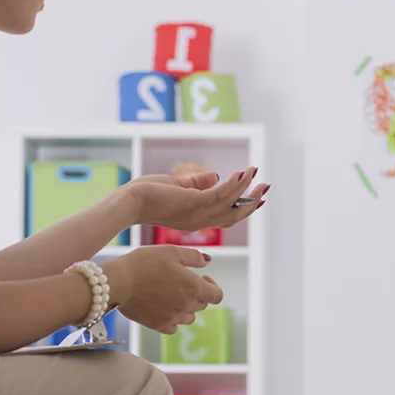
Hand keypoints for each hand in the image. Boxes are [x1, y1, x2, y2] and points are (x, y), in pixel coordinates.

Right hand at [104, 246, 223, 334]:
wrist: (118, 282)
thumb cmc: (144, 263)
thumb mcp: (171, 251)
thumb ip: (193, 256)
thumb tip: (207, 261)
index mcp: (194, 287)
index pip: (217, 296)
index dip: (213, 286)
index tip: (202, 278)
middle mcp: (187, 305)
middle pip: (202, 305)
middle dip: (197, 294)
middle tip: (180, 282)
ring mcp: (173, 317)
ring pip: (189, 317)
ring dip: (185, 308)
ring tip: (170, 295)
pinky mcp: (158, 325)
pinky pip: (173, 327)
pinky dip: (171, 319)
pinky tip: (162, 308)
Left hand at [131, 168, 267, 231]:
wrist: (128, 202)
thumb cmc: (146, 195)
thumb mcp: (177, 187)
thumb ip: (197, 182)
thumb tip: (217, 176)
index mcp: (196, 220)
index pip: (225, 216)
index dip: (243, 208)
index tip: (258, 198)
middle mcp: (200, 221)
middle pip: (234, 215)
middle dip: (252, 202)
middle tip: (266, 187)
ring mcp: (198, 214)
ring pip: (231, 204)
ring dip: (247, 189)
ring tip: (257, 173)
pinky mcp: (193, 203)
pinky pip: (220, 194)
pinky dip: (234, 184)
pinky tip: (242, 173)